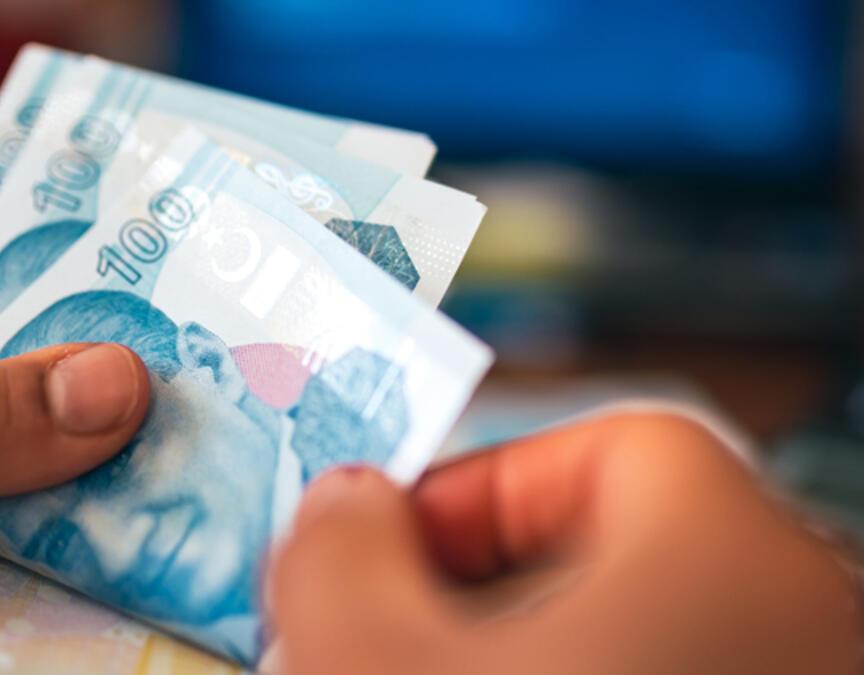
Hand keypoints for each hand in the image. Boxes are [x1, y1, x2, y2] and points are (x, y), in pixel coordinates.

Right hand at [270, 411, 860, 674]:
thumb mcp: (372, 664)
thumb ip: (336, 554)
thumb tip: (342, 504)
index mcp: (733, 554)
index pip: (616, 447)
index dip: (479, 484)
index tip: (384, 551)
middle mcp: (801, 617)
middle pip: (620, 552)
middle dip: (475, 587)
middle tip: (386, 638)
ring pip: (635, 637)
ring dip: (514, 648)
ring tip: (421, 674)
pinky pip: (668, 673)